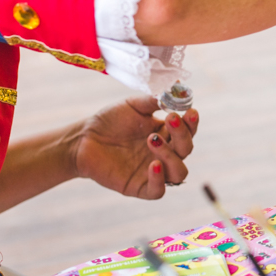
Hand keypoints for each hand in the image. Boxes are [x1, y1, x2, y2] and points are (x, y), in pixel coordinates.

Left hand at [72, 96, 199, 199]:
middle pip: (186, 150)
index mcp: (167, 135)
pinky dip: (159, 179)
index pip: (188, 131)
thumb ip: (155, 99)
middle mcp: (165, 154)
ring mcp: (154, 172)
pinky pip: (158, 191)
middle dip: (182, 135)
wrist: (84, 139)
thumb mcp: (133, 105)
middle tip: (169, 119)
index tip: (189, 111)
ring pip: (179, 172)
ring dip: (171, 156)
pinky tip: (152, 164)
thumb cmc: (110, 120)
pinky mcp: (139, 187)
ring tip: (152, 140)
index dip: (192, 123)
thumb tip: (176, 84)